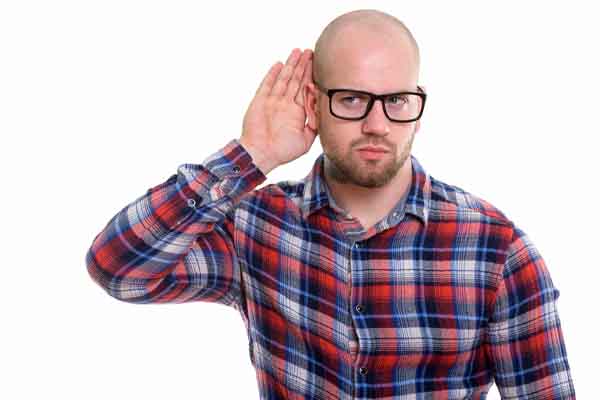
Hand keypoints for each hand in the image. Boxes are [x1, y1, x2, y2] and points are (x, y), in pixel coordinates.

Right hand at [240, 48, 316, 173]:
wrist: (261, 154)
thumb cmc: (283, 151)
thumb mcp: (306, 140)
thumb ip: (315, 125)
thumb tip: (323, 111)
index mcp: (297, 112)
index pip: (306, 90)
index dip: (312, 77)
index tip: (320, 65)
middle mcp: (286, 104)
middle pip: (296, 80)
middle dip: (303, 66)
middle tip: (311, 52)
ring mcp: (273, 101)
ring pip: (284, 78)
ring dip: (291, 65)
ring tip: (298, 51)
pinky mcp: (260, 101)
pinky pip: (267, 85)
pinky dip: (273, 74)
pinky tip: (279, 64)